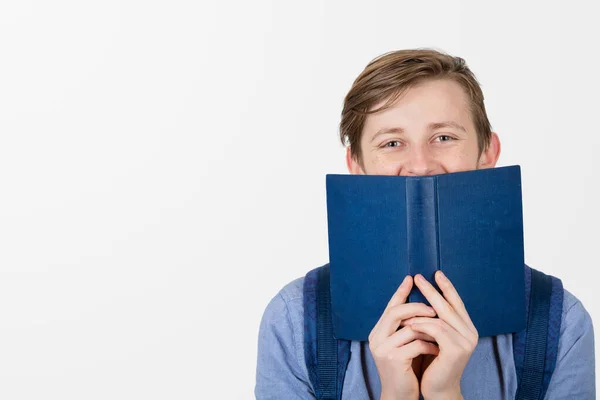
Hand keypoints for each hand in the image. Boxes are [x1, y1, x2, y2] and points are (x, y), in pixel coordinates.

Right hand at [369, 275, 439, 399]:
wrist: (399, 396)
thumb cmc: (405, 369)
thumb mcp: (402, 344)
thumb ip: (405, 327)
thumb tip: (419, 304)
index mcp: (378, 332)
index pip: (389, 306)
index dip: (400, 292)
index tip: (411, 278)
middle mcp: (376, 338)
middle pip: (395, 312)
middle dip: (417, 307)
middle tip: (434, 308)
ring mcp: (383, 349)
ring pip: (409, 328)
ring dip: (428, 329)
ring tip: (440, 330)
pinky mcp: (393, 360)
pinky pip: (416, 344)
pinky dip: (429, 345)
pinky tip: (436, 349)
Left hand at [403, 271, 477, 399]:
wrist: (438, 389)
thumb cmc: (433, 363)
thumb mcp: (434, 338)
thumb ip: (435, 320)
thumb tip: (424, 296)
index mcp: (466, 328)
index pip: (457, 302)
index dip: (447, 287)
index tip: (436, 273)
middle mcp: (470, 333)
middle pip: (449, 305)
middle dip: (432, 290)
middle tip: (418, 277)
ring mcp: (465, 341)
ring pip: (441, 317)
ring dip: (421, 310)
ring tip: (405, 306)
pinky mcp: (456, 350)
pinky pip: (436, 329)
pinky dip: (421, 325)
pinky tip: (409, 324)